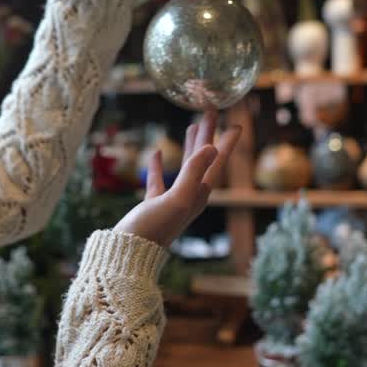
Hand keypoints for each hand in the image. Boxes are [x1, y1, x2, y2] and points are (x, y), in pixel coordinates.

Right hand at [114, 111, 240, 249]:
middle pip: (203, 160)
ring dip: (190, 147)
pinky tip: (158, 152)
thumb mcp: (177, 199)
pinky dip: (159, 165)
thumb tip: (212, 147)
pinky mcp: (154, 205)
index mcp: (198, 194)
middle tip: (211, 111)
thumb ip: (193, 173)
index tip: (236, 124)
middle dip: (208, 135)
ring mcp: (171, 201)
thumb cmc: (153, 229)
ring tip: (192, 125)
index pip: (216, 162)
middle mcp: (190, 197)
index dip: (227, 143)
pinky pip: (160, 180)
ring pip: (185, 167)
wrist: (129, 254)